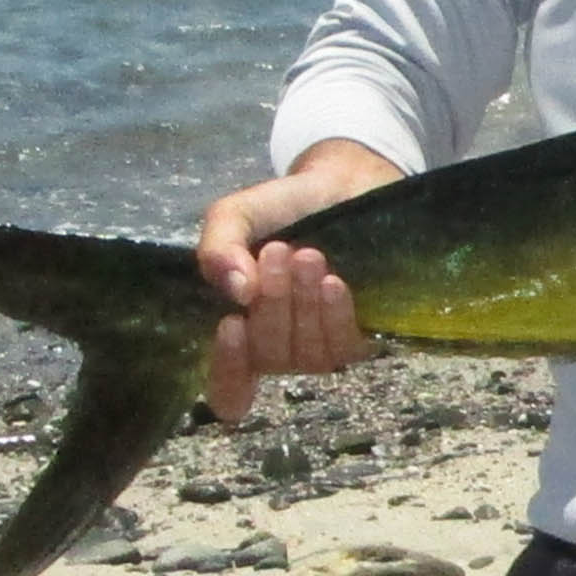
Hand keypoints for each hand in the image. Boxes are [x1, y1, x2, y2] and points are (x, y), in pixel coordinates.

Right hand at [197, 141, 399, 418]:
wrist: (342, 186)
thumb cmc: (283, 209)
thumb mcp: (236, 217)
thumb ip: (218, 247)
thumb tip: (236, 290)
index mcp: (240, 330)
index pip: (228, 389)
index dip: (228, 371)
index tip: (231, 324)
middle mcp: (277, 349)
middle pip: (267, 358)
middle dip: (271, 304)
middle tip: (278, 251)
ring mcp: (318, 348)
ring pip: (306, 356)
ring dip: (303, 305)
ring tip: (307, 256)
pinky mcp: (358, 339)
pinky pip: (343, 348)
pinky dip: (335, 315)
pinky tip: (333, 283)